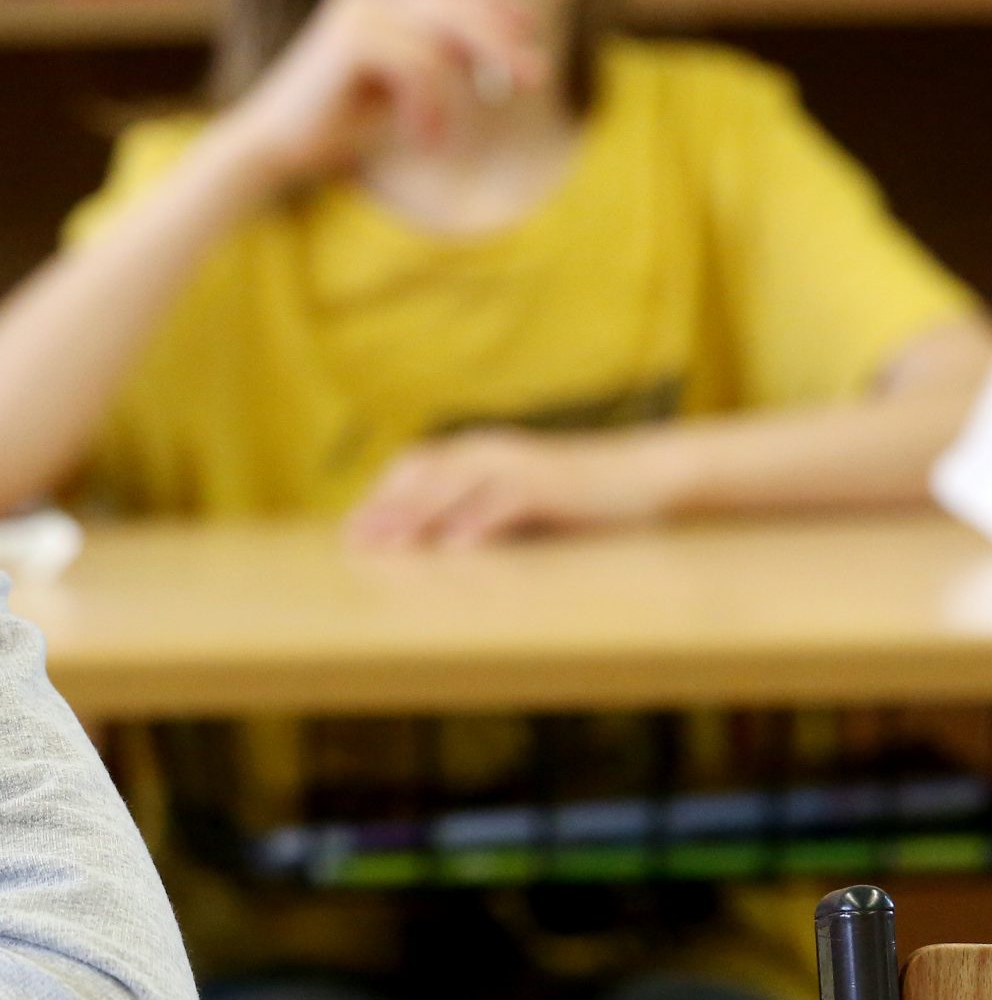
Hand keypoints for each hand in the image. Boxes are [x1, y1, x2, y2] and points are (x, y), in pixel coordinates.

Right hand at [211, 0, 548, 193]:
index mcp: (376, 2)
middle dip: (501, 42)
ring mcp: (359, 13)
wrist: (272, 148)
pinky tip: (422, 141)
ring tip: (445, 138)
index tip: (530, 34)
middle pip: (458, 5)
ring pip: (444, 38)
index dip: (496, 7)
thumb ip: (443, 65)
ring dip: (460, 91)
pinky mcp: (352, 39)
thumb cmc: (335, 126)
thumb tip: (499, 52)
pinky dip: (429, 109)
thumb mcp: (402, 91)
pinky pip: (420, 67)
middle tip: (534, 79)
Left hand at [344, 427, 676, 549]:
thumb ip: (473, 518)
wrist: (645, 477)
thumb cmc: (575, 501)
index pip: (413, 468)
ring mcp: (517, 463)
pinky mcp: (548, 482)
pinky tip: (456, 549)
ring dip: (419, 517)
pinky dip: (477, 523)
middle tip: (356, 543)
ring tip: (390, 548)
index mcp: (475, 452)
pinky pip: (504, 501)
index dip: (381, 497)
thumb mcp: (514, 509)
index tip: (353, 531)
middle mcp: (487, 450)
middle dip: (387, 510)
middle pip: (423, 476)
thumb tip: (429, 548)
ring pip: (455, 486)